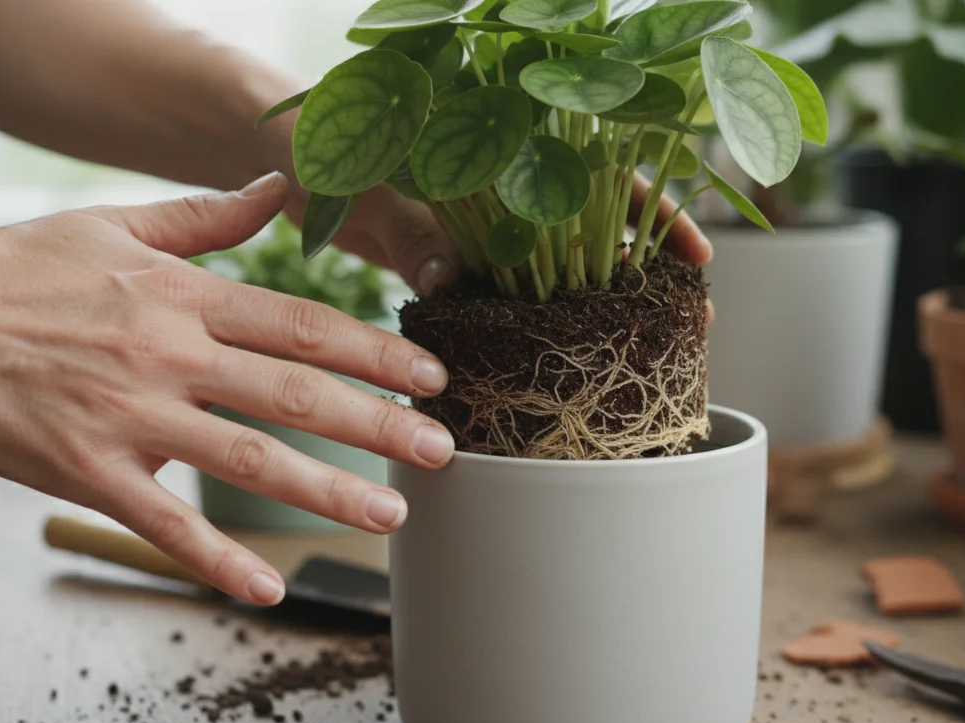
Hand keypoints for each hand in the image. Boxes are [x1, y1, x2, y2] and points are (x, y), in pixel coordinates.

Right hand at [0, 172, 453, 605]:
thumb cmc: (15, 272)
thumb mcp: (111, 223)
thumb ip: (203, 217)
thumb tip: (274, 189)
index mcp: (181, 295)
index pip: (303, 325)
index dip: (375, 353)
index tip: (428, 377)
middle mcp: (167, 354)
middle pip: (296, 393)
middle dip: (379, 425)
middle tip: (441, 450)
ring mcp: (129, 416)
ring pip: (248, 460)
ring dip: (327, 490)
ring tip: (388, 515)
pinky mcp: (87, 471)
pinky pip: (165, 524)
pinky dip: (218, 559)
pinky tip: (269, 586)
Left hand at [303, 178, 714, 323]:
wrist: (270, 146)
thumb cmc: (316, 134)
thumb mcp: (365, 176)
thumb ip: (409, 226)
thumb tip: (447, 285)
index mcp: (494, 137)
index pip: (599, 165)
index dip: (651, 210)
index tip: (695, 254)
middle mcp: (497, 176)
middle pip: (591, 219)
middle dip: (642, 264)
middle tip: (683, 316)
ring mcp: (475, 215)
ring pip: (550, 260)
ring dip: (588, 298)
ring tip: (634, 340)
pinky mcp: (443, 249)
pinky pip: (498, 283)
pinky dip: (522, 313)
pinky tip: (547, 345)